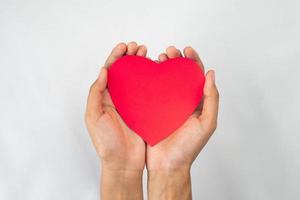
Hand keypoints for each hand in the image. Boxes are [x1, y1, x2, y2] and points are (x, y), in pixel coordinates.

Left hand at [85, 42, 146, 199]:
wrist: (123, 163)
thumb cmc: (107, 144)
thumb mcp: (94, 117)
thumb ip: (96, 93)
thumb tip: (103, 71)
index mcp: (104, 98)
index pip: (109, 71)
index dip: (116, 57)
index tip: (125, 47)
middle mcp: (117, 99)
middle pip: (124, 72)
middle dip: (130, 57)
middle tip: (139, 48)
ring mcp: (131, 105)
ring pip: (136, 79)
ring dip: (141, 65)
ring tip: (148, 55)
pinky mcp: (143, 112)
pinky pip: (147, 92)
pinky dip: (151, 81)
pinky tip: (156, 73)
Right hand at [146, 46, 218, 199]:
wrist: (168, 165)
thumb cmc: (188, 147)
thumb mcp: (207, 123)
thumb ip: (211, 99)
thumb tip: (211, 74)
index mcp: (197, 103)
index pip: (197, 76)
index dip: (193, 60)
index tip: (186, 49)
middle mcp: (182, 101)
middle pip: (180, 74)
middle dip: (175, 59)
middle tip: (168, 52)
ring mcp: (167, 106)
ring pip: (165, 80)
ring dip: (162, 67)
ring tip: (157, 58)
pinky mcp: (152, 111)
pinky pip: (152, 92)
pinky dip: (149, 80)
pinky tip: (146, 73)